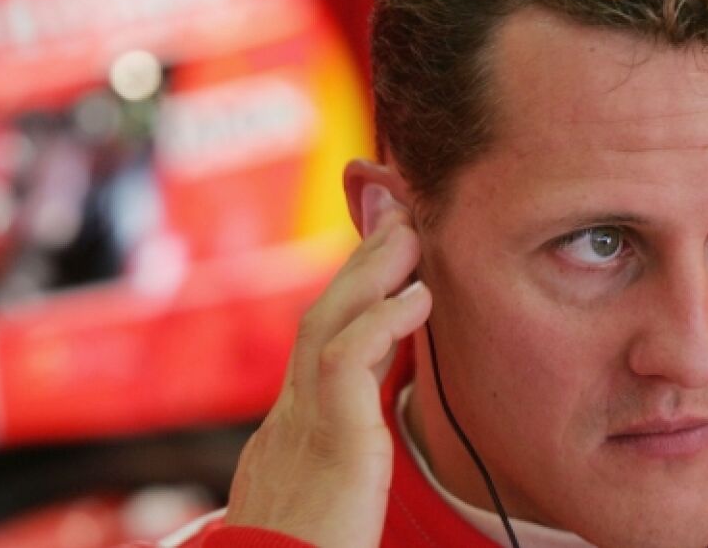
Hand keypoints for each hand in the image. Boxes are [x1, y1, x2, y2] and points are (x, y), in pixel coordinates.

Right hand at [223, 184, 430, 547]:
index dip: (352, 293)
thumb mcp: (326, 498)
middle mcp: (290, 417)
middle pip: (320, 316)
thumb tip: (363, 438)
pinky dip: (381, 322)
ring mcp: (302, 425)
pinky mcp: (330, 442)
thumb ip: (342, 460)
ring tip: (409, 230)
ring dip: (370, 271)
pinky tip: (417, 297)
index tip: (384, 252)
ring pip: (327, 323)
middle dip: (359, 260)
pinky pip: (346, 363)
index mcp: (292, 430)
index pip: (321, 342)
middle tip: (395, 209)